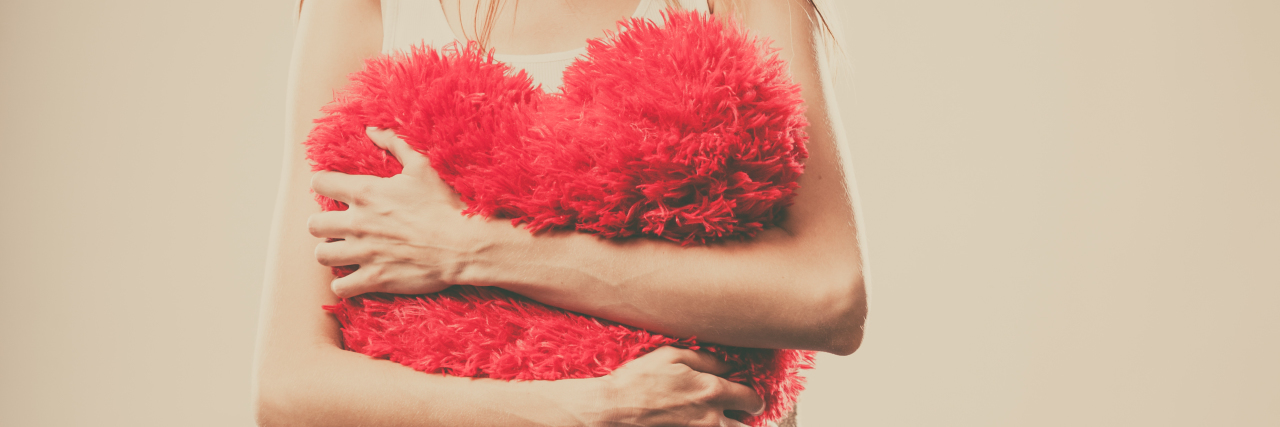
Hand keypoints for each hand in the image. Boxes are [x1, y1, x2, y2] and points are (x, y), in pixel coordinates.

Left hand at [308, 127, 484, 297]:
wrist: (464, 245)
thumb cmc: (445, 204)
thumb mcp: (423, 166)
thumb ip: (395, 143)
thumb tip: (372, 128)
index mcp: (366, 192)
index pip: (320, 183)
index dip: (324, 184)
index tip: (334, 190)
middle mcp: (357, 223)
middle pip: (313, 224)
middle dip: (323, 224)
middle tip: (339, 226)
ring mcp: (363, 253)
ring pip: (322, 255)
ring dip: (331, 253)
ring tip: (345, 252)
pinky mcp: (374, 278)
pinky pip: (341, 287)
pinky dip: (344, 284)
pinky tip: (355, 277)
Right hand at [581, 347, 763, 426]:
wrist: (612, 409)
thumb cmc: (639, 379)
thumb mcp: (672, 356)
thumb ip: (707, 359)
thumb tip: (731, 364)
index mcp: (712, 391)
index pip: (752, 399)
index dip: (753, 398)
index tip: (747, 397)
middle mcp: (711, 419)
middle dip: (747, 419)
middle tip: (739, 414)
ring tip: (723, 421)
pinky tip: (700, 424)